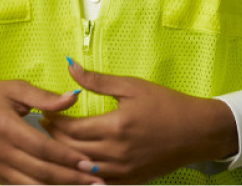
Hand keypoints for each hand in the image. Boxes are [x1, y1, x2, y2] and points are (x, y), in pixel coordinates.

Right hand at [0, 79, 106, 185]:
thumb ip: (44, 97)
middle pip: (42, 171)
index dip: (68, 157)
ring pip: (33, 185)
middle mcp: (2, 150)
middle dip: (72, 178)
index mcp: (7, 126)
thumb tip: (74, 97)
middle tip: (98, 181)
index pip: (43, 148)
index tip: (92, 162)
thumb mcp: (14, 89)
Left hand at [41, 60, 238, 185]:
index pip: (71, 130)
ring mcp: (125, 171)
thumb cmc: (165, 104)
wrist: (198, 132)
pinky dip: (83, 173)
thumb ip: (97, 80)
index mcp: (115, 128)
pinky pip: (99, 182)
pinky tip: (74, 163)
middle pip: (72, 151)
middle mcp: (117, 154)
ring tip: (53, 143)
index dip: (53, 122)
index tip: (43, 113)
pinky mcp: (132, 181)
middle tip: (43, 127)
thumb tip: (69, 67)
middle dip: (53, 140)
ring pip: (83, 169)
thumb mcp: (131, 86)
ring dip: (65, 157)